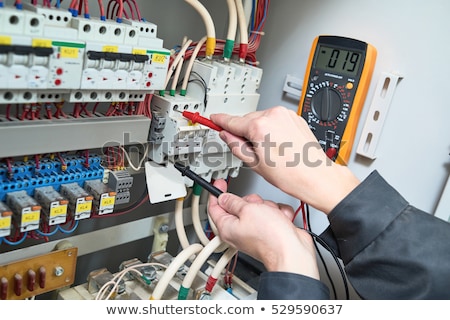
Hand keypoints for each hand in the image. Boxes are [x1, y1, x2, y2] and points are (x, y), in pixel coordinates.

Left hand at [208, 179, 319, 278]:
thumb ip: (233, 201)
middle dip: (251, 201)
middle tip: (256, 205)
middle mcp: (239, 231)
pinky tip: (281, 220)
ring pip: (258, 208)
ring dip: (268, 207)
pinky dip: (279, 214)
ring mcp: (256, 231)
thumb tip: (223, 198)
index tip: (220, 183)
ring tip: (272, 215)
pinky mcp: (270, 230)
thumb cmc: (270, 236)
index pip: (215, 208)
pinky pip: (273, 214)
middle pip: (240, 206)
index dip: (217, 193)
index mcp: (227, 228)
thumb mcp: (247, 209)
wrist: (293, 250)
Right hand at [210, 106, 359, 212]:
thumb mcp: (254, 164)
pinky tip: (278, 146)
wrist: (316, 177)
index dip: (220, 121)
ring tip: (269, 151)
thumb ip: (236, 146)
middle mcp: (273, 115)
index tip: (214, 119)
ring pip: (261, 119)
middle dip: (244, 132)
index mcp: (260, 126)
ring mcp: (286, 115)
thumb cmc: (291, 174)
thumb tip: (227, 136)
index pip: (232, 121)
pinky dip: (272, 130)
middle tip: (250, 151)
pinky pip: (275, 120)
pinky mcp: (295, 118)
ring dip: (259, 131)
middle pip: (247, 120)